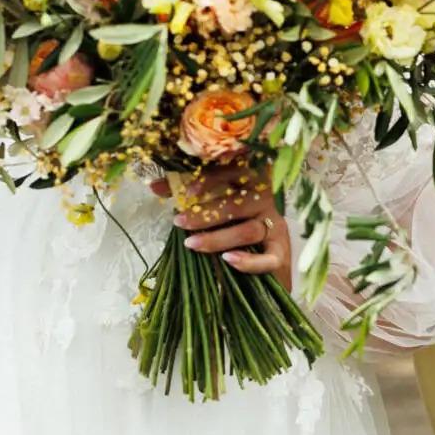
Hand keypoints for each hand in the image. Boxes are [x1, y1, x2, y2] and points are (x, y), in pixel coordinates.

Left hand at [150, 165, 292, 290]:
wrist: (268, 253)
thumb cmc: (236, 220)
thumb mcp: (214, 202)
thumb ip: (188, 194)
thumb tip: (154, 186)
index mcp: (250, 182)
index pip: (233, 173)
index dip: (209, 181)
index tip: (185, 193)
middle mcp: (265, 200)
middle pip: (237, 204)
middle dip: (206, 214)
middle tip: (180, 222)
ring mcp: (275, 225)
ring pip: (248, 231)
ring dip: (218, 239)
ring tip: (192, 244)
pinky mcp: (280, 251)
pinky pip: (268, 258)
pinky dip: (249, 261)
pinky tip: (228, 260)